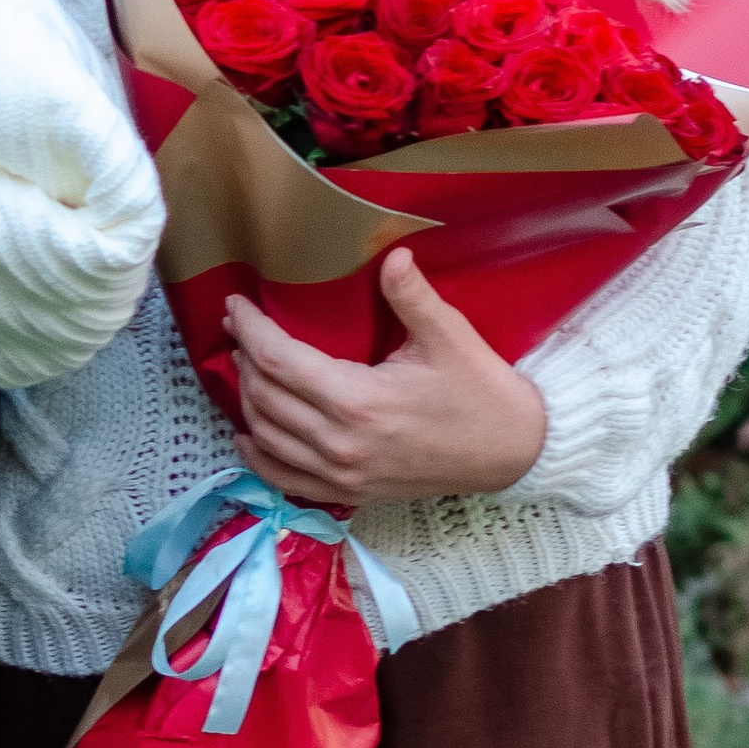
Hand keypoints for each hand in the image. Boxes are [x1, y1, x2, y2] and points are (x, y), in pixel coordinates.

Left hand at [225, 249, 547, 507]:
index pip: (278, 359)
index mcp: (358, 400)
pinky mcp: (349, 494)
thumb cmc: (482, 392)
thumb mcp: (449, 337)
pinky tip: (250, 433)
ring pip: (267, 436)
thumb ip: (412, 296)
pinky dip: (258, 456)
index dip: (249, 328)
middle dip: (244, 358)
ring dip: (248, 400)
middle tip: (238, 329)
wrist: (513, 453)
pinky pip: (285, 479)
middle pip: (265, 396)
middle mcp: (340, 442)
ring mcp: (342, 474)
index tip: (235, 305)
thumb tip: (393, 254)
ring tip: (244, 367)